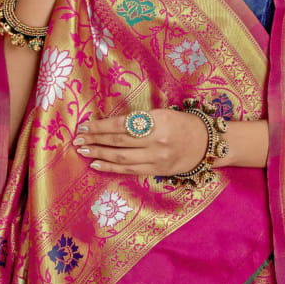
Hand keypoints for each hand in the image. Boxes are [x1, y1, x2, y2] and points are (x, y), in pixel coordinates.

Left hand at [72, 108, 207, 175]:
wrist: (206, 143)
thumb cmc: (182, 122)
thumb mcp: (162, 113)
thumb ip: (139, 119)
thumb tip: (110, 123)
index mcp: (156, 121)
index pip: (122, 124)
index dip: (101, 126)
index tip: (85, 125)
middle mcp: (156, 141)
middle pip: (119, 141)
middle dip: (96, 140)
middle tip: (78, 139)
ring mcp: (156, 158)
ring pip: (121, 158)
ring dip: (100, 154)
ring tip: (83, 150)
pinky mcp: (157, 170)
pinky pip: (130, 170)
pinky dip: (111, 167)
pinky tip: (97, 164)